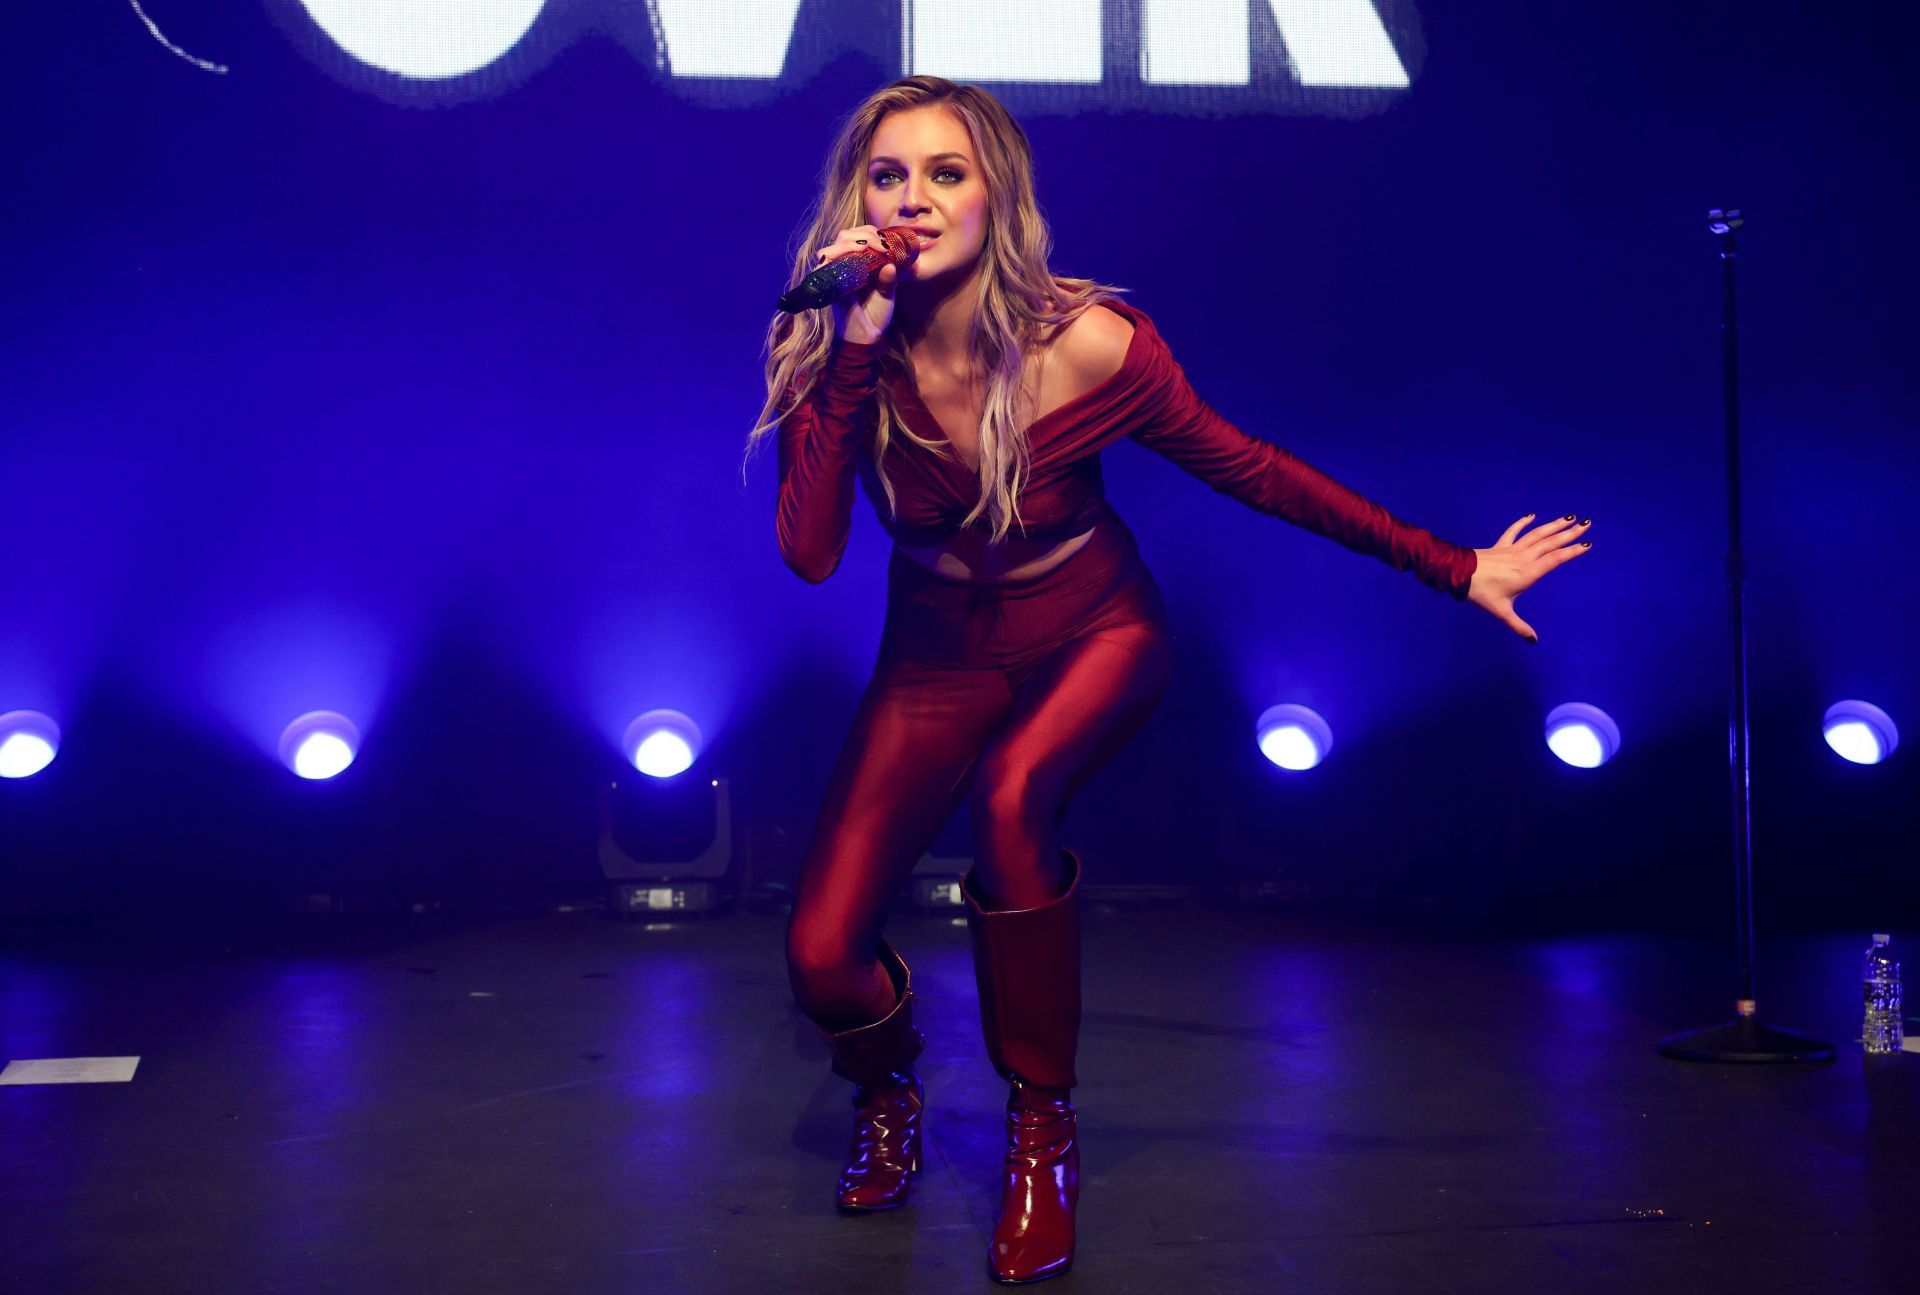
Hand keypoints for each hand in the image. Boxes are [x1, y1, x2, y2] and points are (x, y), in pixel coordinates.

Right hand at [813, 225, 901, 343]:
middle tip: (879, 244)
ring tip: (866, 247)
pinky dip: (834, 257)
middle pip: (845, 236)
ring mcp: (835, 274)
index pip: (859, 236)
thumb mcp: (888, 294)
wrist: (866, 336)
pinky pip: (824, 265)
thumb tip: (891, 265)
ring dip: (850, 243)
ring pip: (833, 247)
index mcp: (861, 263)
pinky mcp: (828, 284)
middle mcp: (846, 265)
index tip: (886, 243)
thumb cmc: (876, 314)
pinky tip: (849, 258)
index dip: (871, 233)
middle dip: (862, 235)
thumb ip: (890, 279)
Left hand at [1467, 513, 1591, 641]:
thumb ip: (1519, 626)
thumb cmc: (1480, 594)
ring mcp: (1512, 550)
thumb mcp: (1501, 612)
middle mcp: (1523, 558)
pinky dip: (1523, 523)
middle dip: (1570, 534)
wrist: (1458, 575)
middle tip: (1586, 524)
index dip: (1572, 552)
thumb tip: (1533, 641)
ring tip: (1569, 518)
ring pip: (1536, 534)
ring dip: (1553, 526)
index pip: (1555, 560)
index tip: (1587, 545)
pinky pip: (1514, 531)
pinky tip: (1532, 515)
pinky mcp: (1500, 546)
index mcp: (1527, 573)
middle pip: (1550, 543)